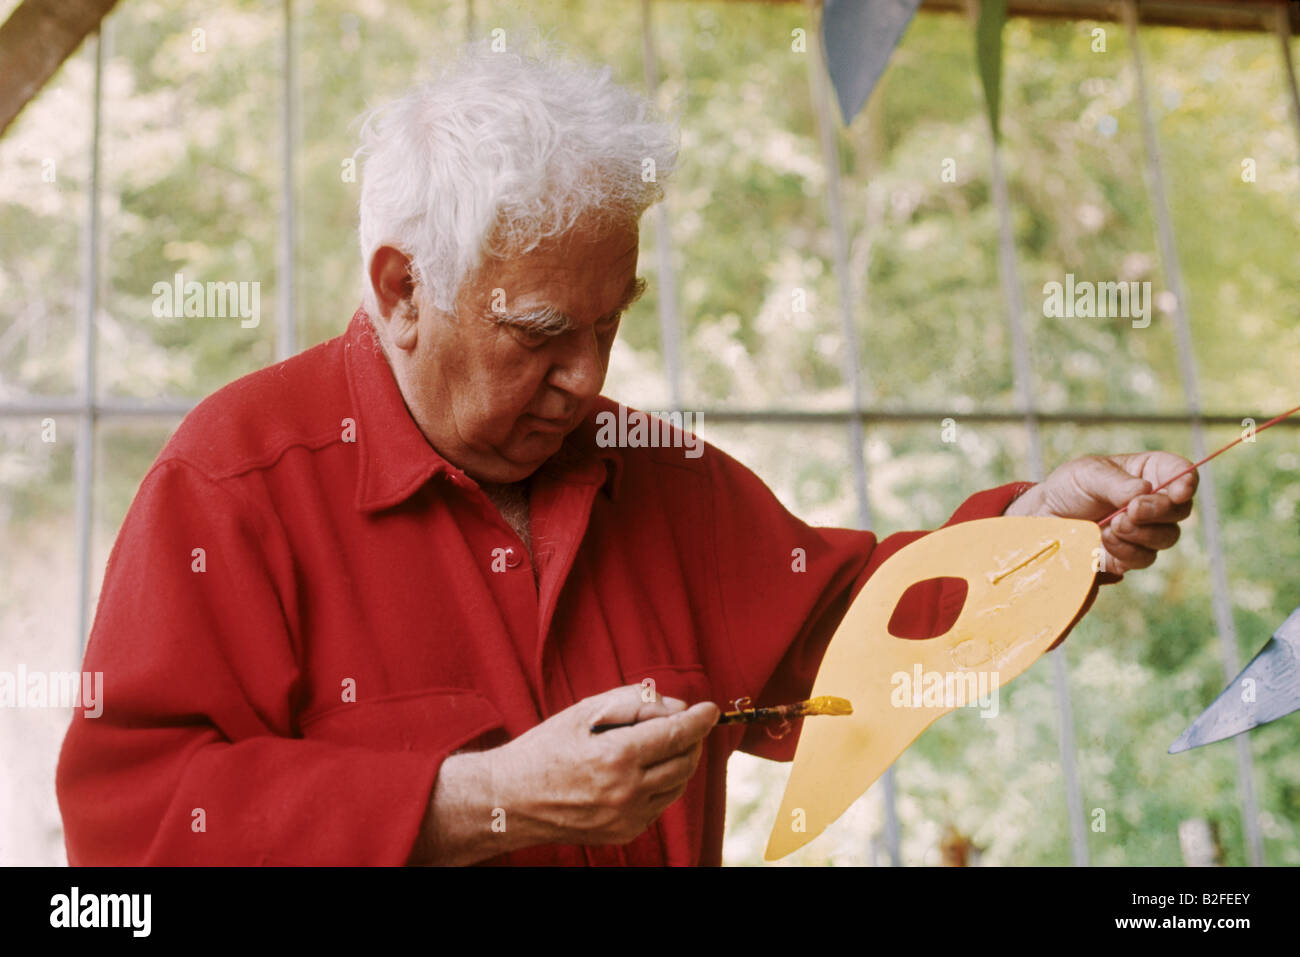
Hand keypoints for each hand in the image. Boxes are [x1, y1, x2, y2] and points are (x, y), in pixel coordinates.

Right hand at [492, 685, 718, 845]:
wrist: (510, 800)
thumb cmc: (544, 749)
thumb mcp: (584, 712)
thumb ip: (634, 702)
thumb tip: (675, 706)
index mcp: (617, 757)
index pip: (677, 735)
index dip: (699, 719)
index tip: (710, 709)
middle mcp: (627, 792)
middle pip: (685, 761)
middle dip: (692, 738)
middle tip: (683, 722)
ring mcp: (628, 817)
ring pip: (678, 784)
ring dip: (681, 760)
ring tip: (663, 743)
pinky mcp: (624, 832)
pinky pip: (660, 803)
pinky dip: (663, 782)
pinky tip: (644, 768)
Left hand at [1004, 452, 1196, 577]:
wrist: (1043, 518)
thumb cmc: (1069, 488)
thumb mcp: (1087, 474)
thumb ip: (1115, 482)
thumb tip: (1144, 492)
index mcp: (1149, 473)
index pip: (1181, 473)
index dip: (1187, 481)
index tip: (1179, 490)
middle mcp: (1154, 502)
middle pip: (1180, 510)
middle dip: (1159, 510)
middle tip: (1132, 510)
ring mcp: (1145, 530)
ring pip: (1167, 537)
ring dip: (1142, 532)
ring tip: (1112, 524)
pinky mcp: (1130, 555)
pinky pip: (1144, 558)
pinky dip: (1126, 550)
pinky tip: (1104, 539)